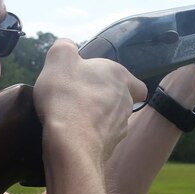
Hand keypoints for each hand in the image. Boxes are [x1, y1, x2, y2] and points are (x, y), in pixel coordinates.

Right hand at [34, 39, 146, 163]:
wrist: (71, 142)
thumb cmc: (67, 96)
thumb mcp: (59, 59)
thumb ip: (65, 47)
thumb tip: (67, 45)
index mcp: (119, 76)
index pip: (135, 82)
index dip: (122, 83)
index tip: (100, 84)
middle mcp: (126, 102)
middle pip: (121, 101)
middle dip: (103, 101)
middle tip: (79, 99)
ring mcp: (120, 127)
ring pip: (112, 121)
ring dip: (97, 119)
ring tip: (72, 118)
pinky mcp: (110, 148)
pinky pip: (102, 140)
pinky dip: (90, 137)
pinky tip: (73, 135)